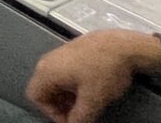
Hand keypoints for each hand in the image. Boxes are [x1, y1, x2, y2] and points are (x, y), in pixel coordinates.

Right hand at [27, 30, 160, 122]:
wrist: (124, 45)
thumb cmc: (104, 71)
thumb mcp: (93, 100)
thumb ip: (80, 118)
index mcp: (46, 72)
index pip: (36, 97)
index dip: (52, 113)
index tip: (71, 119)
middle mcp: (47, 61)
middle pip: (44, 89)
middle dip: (60, 105)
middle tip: (78, 113)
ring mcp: (59, 53)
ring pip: (55, 80)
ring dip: (67, 95)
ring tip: (86, 102)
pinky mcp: (71, 50)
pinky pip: (63, 71)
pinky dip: (72, 84)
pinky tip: (90, 87)